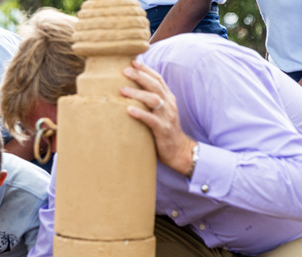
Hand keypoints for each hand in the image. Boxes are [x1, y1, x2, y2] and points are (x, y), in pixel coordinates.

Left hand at [121, 60, 196, 175]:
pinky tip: (128, 110)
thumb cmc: (164, 129)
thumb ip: (150, 100)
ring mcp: (167, 117)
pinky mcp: (163, 130)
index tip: (133, 61)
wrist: (178, 150)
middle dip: (140, 76)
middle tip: (125, 71)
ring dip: (137, 93)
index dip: (146, 69)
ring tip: (122, 90)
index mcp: (168, 98)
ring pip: (153, 100)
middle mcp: (169, 104)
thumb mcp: (160, 111)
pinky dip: (140, 113)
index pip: (158, 79)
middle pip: (155, 85)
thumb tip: (131, 89)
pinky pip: (151, 120)